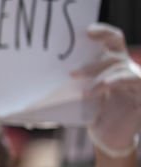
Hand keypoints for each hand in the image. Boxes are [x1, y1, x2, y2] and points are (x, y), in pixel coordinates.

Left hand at [72, 23, 140, 156]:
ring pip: (119, 64)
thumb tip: (36, 81)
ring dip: (97, 69)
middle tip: (86, 39)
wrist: (107, 137)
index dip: (102, 30)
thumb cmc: (91, 113)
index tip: (87, 29)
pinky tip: (97, 89)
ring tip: (76, 79)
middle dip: (103, 37)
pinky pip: (132, 80)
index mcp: (110, 63)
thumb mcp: (76, 95)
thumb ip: (65, 84)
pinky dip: (113, 82)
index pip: (111, 38)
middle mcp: (124, 66)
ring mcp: (134, 79)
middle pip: (117, 43)